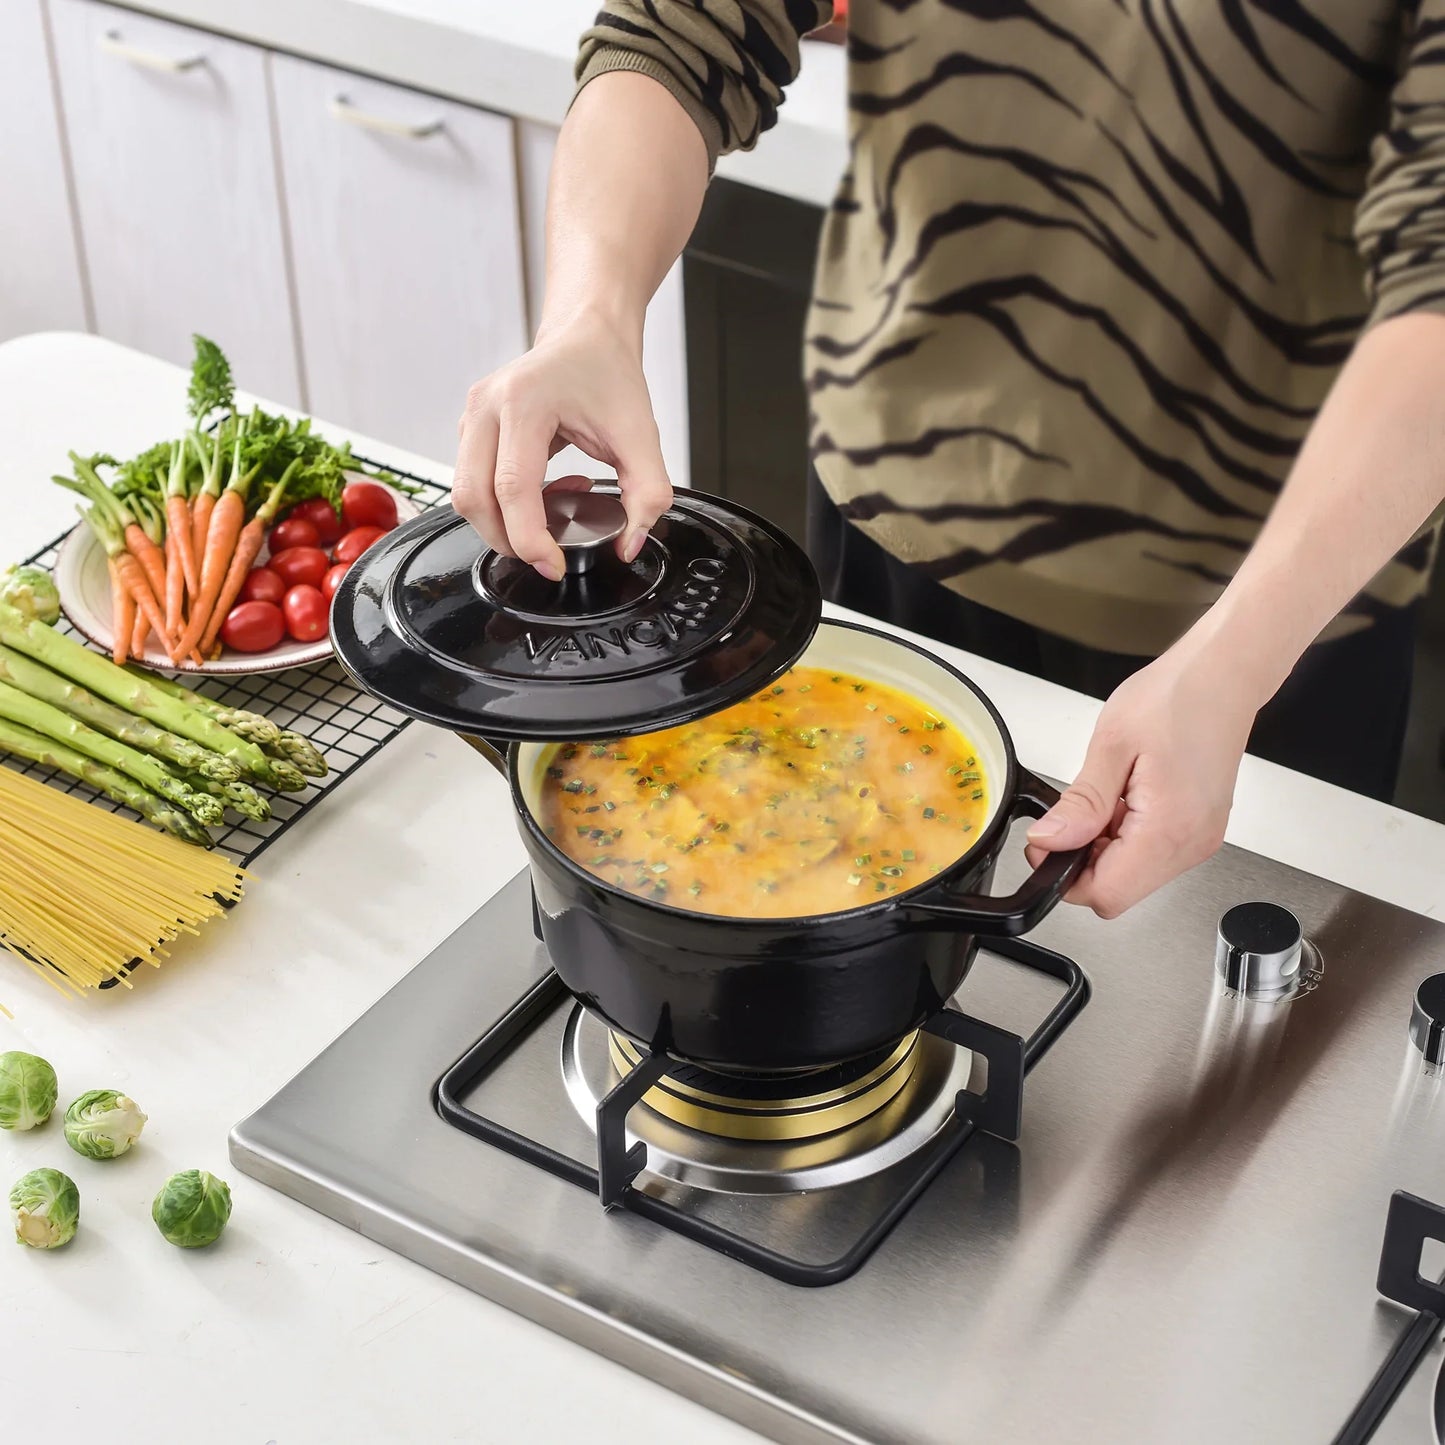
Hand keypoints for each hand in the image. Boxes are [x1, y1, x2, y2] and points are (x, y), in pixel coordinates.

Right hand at [451, 310, 671, 579]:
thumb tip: (629, 545)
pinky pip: (473, 481)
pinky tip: (541, 493)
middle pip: (474, 498)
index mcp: (524, 402)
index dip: (529, 539)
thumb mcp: (642, 435)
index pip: (511, 489)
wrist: (588, 336)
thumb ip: (647, 495)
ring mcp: (473, 415)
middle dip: (507, 540)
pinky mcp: (472, 428)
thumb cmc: (608, 374)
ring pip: (465, 494)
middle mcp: (487, 406)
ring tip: (551, 513)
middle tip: (546, 555)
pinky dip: (501, 504)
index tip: (553, 564)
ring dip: (502, 523)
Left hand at [1023, 641, 1258, 917]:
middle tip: (1073, 813)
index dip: (1064, 876)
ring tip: (1107, 796)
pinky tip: (1125, 799)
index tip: (1048, 844)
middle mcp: (1192, 844)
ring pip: (1133, 876)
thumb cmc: (1177, 697)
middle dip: (1083, 862)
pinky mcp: (1201, 830)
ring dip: (1105, 849)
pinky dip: (1126, 838)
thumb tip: (1048, 841)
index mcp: (1169, 828)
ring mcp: (1201, 840)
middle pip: (1119, 891)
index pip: (1106, 894)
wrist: (1224, 675)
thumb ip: (1080, 804)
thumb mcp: (1111, 746)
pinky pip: (1152, 855)